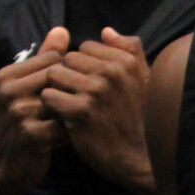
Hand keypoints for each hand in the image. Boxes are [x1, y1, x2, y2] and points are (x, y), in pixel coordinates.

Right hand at [0, 28, 71, 194]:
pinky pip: (65, 127)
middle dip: (73, 94)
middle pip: (60, 80)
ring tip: (70, 124)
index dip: (68, 76)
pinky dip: (70, 134)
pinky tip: (66, 140)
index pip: (52, 60)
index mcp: (7, 75)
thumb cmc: (22, 126)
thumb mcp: (27, 90)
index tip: (71, 91)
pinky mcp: (32, 135)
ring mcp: (19, 113)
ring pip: (64, 102)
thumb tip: (63, 31)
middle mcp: (10, 90)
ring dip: (73, 115)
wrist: (7, 170)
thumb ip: (44, 60)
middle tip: (78, 108)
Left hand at [39, 28, 153, 194]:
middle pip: (67, 59)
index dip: (83, 67)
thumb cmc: (142, 122)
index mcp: (125, 62)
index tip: (92, 86)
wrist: (141, 161)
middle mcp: (111, 73)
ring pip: (54, 75)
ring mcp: (94, 92)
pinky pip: (49, 97)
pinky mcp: (79, 112)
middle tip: (78, 98)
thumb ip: (128, 52)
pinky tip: (65, 120)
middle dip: (68, 77)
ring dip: (57, 91)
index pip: (85, 47)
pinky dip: (53, 109)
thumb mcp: (144, 82)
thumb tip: (106, 32)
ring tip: (70, 107)